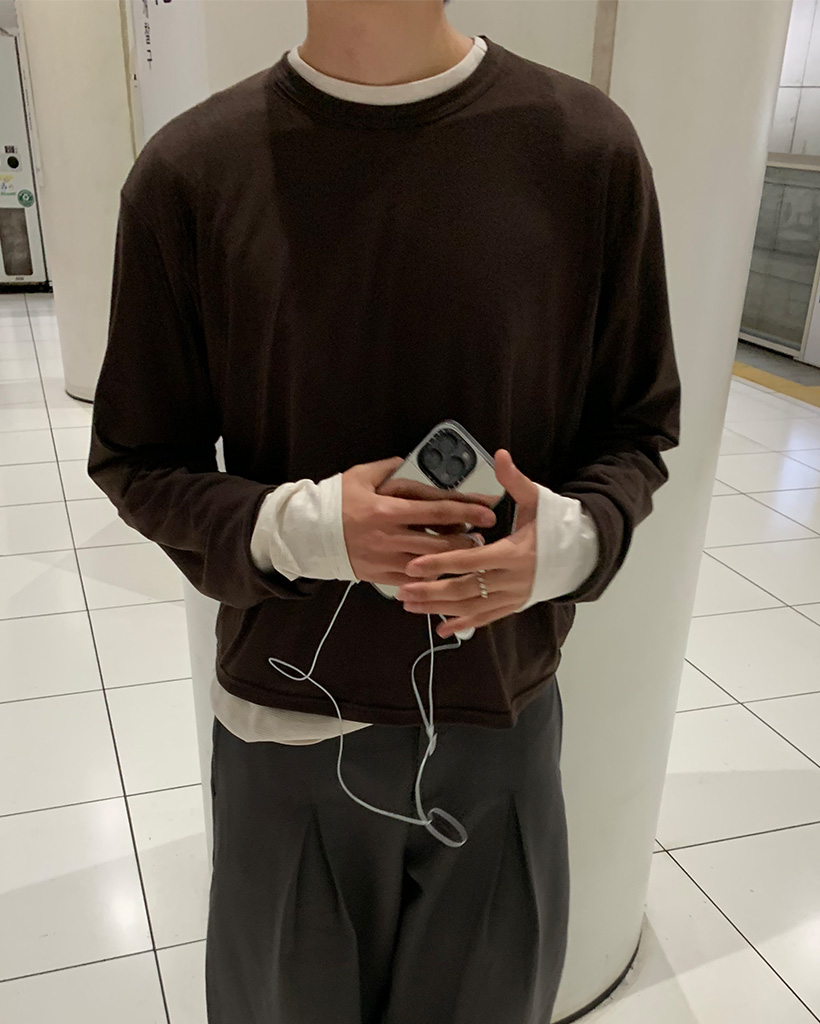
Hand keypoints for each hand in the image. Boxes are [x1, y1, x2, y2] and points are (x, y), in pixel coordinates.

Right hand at [342, 457, 497, 585]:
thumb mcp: (362, 476)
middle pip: (441, 542)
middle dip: (467, 540)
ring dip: (453, 561)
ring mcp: (386, 560)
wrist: (308, 533)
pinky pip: (414, 581)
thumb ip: (391, 468)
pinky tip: (443, 571)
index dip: (466, 511)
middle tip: (484, 537)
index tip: (487, 511)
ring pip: (430, 565)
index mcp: (388, 510)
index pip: (438, 510)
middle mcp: (391, 537)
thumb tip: (414, 461)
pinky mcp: (381, 576)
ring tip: (469, 555)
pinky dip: (431, 577)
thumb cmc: (336, 501)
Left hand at [396, 450, 538, 636]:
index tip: (412, 566)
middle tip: (402, 591)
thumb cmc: (555, 524)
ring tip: (410, 605)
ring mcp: (513, 596)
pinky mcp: (514, 606)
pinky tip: (440, 629)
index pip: (470, 560)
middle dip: (431, 591)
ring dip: (439, 608)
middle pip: (465, 588)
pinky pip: (485, 618)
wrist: (581, 554)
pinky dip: (463, 624)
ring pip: (471, 607)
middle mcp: (513, 580)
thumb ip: (514, 480)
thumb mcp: (537, 499)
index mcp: (515, 553)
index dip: (440, 564)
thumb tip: (500, 455)